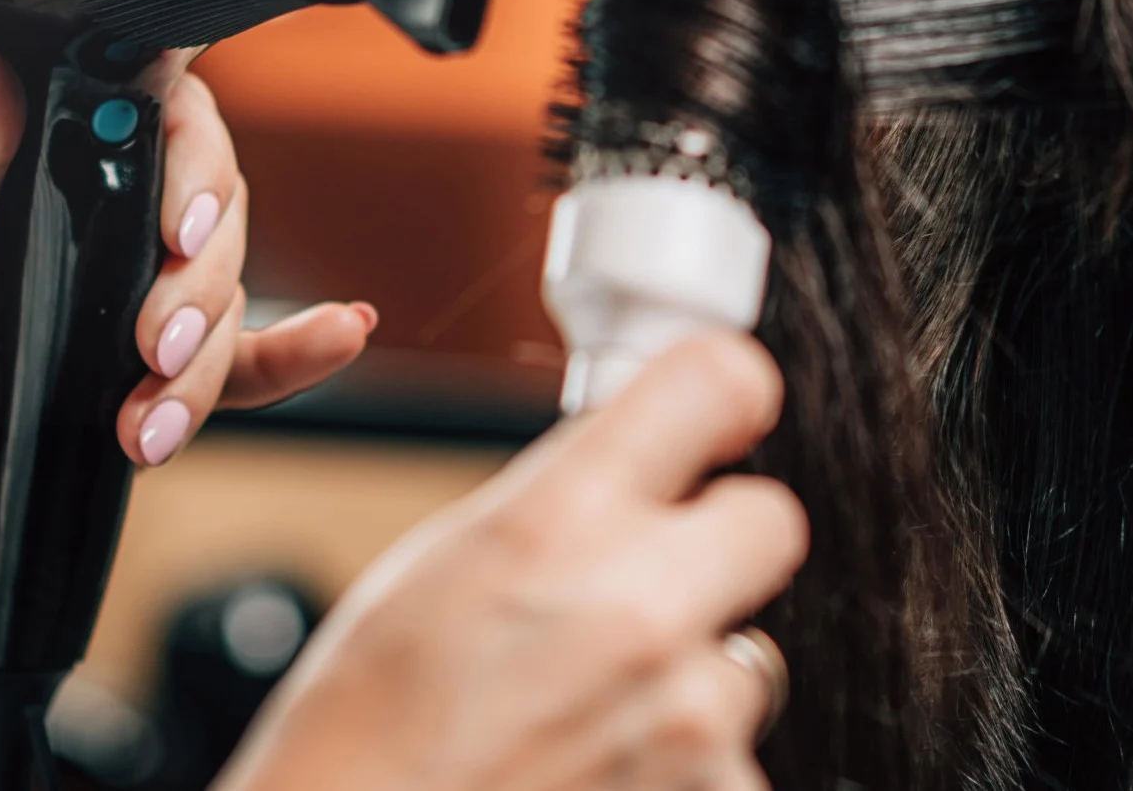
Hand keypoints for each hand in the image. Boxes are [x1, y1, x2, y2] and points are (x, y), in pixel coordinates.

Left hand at [0, 21, 375, 598]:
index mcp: (50, 162)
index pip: (158, 110)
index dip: (192, 148)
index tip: (177, 214)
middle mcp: (106, 220)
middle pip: (214, 208)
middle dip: (198, 278)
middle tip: (152, 335)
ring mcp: (135, 301)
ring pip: (228, 296)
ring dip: (202, 360)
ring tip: (145, 418)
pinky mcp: (156, 382)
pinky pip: (253, 360)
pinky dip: (302, 350)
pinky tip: (340, 333)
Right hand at [217, 334, 808, 790]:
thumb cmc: (360, 737)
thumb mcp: (435, 569)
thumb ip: (554, 501)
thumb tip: (629, 460)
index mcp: (557, 521)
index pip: (718, 381)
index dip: (724, 396)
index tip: (721, 415)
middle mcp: (640, 607)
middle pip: (771, 518)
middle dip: (719, 543)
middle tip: (653, 581)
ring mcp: (688, 714)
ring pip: (751, 656)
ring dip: (693, 675)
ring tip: (590, 710)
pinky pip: (732, 756)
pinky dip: (681, 765)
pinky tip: (598, 767)